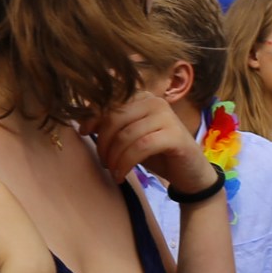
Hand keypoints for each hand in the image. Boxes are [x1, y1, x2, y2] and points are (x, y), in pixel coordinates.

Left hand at [84, 91, 215, 190]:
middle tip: (103, 161)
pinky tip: (121, 175)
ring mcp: (167, 117)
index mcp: (141, 97)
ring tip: (112, 170)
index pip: (110, 102)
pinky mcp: (175, 135)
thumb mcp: (128, 137)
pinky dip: (125, 163)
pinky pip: (140, 147)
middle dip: (102, 142)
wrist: (188, 172)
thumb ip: (110, 126)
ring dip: (113, 157)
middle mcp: (154, 101)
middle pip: (115, 118)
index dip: (92, 116)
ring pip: (126, 135)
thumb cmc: (155, 153)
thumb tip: (83, 123)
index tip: (83, 132)